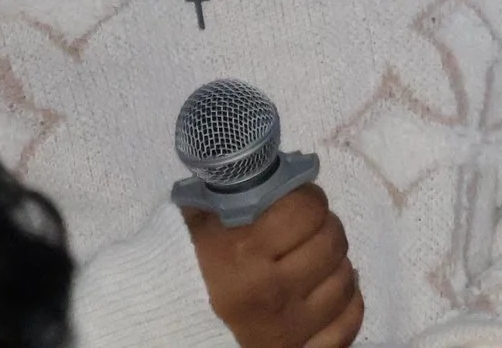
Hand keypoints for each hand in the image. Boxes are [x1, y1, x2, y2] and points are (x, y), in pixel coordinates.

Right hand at [183, 183, 364, 347]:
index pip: (308, 208)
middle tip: (305, 230)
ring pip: (344, 279)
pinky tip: (325, 291)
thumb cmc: (176, 269)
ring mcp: (287, 330)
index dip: (305, 197)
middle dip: (321, 226)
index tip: (296, 201)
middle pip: (331, 241)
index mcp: (241, 254)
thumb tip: (278, 171)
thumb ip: (235, 193)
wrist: (154, 328)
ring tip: (311, 261)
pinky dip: (344, 302)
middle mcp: (270, 294)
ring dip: (332, 263)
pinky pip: (348, 321)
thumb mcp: (196, 220)